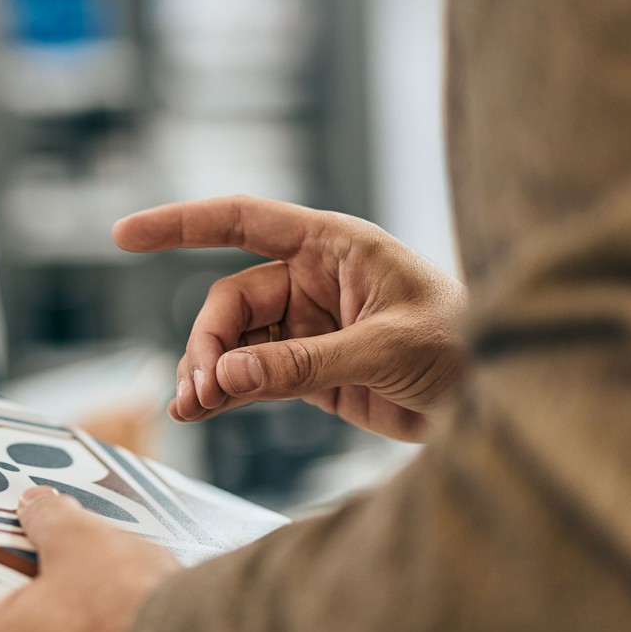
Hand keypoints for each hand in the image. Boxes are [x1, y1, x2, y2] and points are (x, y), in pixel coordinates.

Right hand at [114, 196, 467, 441]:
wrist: (507, 401)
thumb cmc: (470, 346)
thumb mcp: (386, 349)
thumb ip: (303, 364)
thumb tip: (225, 377)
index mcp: (335, 247)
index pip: (242, 221)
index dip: (182, 224)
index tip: (123, 236)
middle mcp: (316, 281)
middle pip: (231, 301)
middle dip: (207, 343)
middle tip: (199, 391)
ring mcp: (312, 327)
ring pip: (236, 343)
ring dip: (209, 373)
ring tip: (193, 408)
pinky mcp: (314, 372)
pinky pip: (254, 376)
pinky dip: (227, 393)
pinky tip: (204, 410)